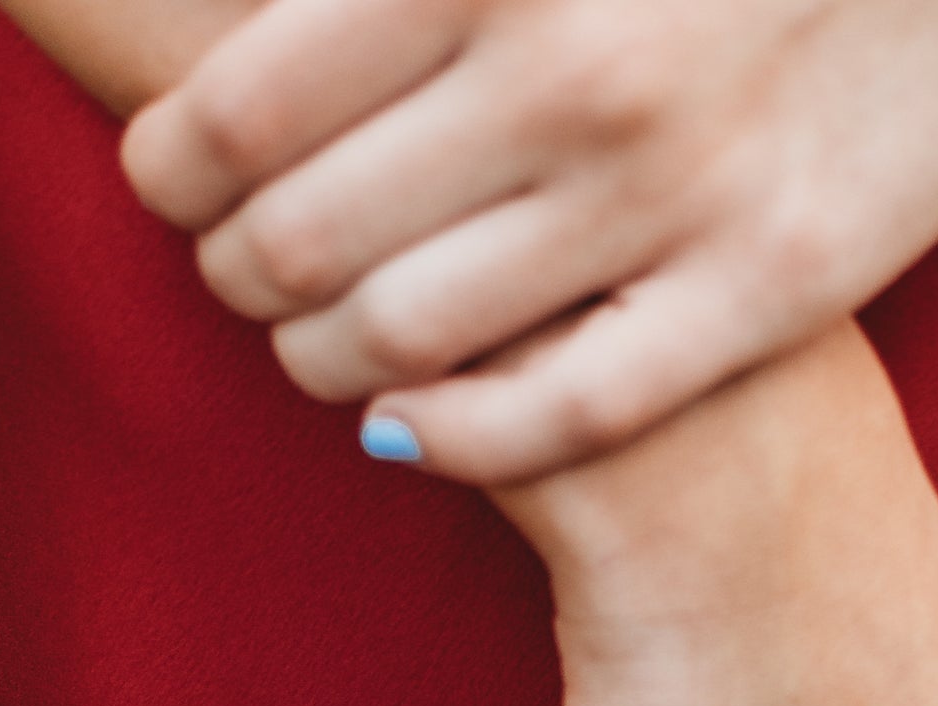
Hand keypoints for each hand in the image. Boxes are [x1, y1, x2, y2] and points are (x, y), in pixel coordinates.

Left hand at [122, 0, 937, 482]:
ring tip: (323, 340)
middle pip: (302, 242)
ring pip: (405, 343)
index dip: (173, 167)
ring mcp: (672, 195)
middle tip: (244, 269)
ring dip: (325, 360)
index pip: (241, 109)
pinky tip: (411, 421)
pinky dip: (447, 433)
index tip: (172, 176)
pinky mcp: (765, 287)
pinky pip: (556, 416)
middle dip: (237, 273)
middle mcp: (570, 74)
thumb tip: (279, 17)